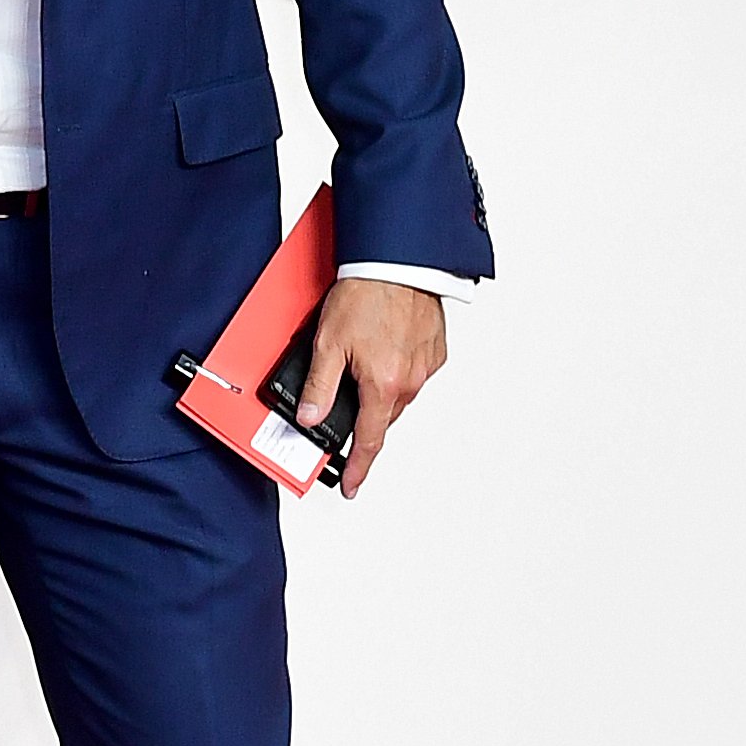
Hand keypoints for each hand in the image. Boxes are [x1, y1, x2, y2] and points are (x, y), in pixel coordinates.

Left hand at [299, 278, 449, 494]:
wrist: (397, 261)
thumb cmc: (366, 294)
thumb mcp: (328, 343)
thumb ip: (320, 386)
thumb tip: (311, 417)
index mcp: (384, 385)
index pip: (370, 441)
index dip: (358, 468)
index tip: (352, 484)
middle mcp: (411, 381)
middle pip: (382, 416)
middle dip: (363, 416)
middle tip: (342, 403)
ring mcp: (425, 366)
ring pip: (398, 394)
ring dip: (379, 389)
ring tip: (359, 362)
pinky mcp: (435, 350)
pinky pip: (413, 373)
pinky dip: (396, 369)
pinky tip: (381, 349)